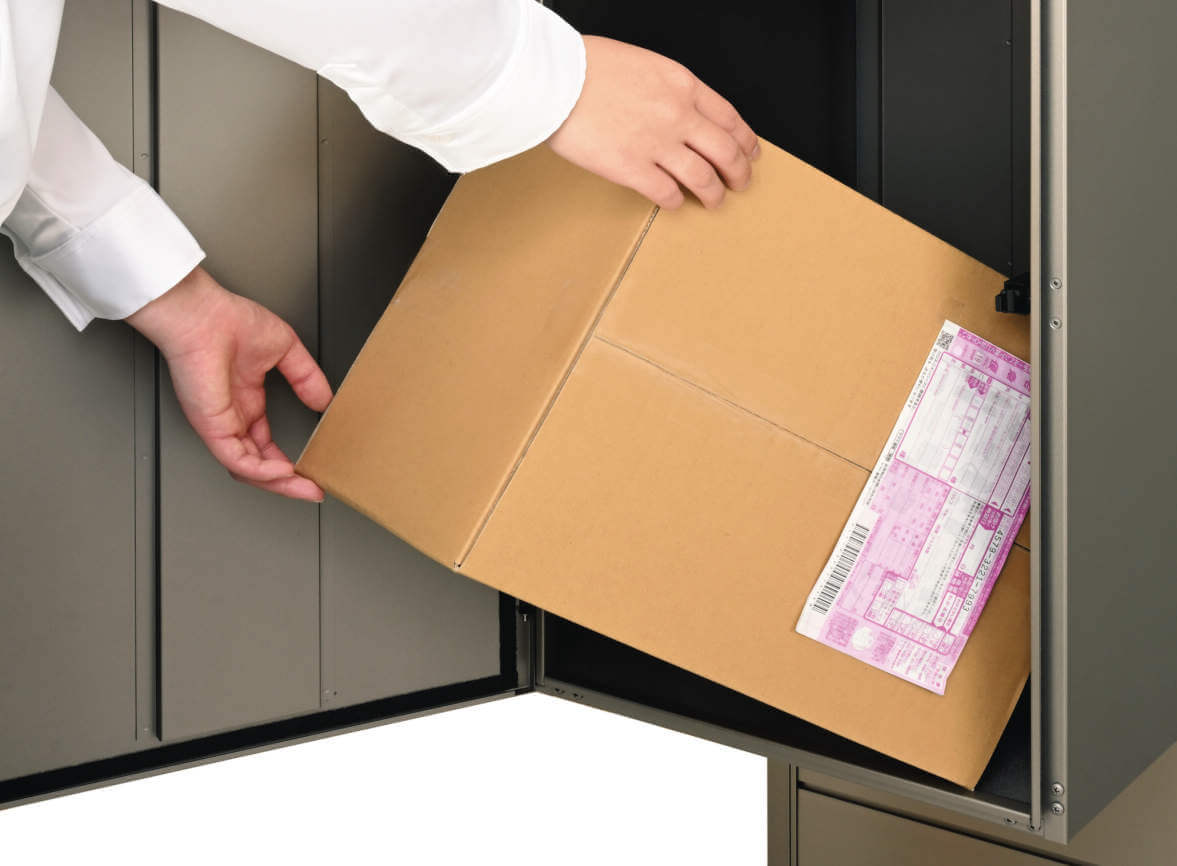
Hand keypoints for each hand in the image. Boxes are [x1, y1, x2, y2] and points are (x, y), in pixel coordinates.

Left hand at [126, 266, 331, 501]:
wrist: (202, 314)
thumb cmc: (228, 321)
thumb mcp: (285, 351)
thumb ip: (306, 378)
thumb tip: (325, 401)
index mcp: (244, 401)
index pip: (265, 444)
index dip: (289, 461)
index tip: (312, 471)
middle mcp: (231, 418)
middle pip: (258, 465)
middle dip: (287, 483)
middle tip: (312, 491)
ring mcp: (220, 425)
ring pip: (248, 469)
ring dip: (278, 483)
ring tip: (304, 488)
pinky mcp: (212, 427)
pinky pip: (237, 460)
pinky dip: (261, 471)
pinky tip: (284, 472)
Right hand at [547, 36, 759, 209]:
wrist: (554, 78)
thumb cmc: (586, 66)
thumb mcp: (643, 64)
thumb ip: (667, 89)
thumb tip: (680, 113)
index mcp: (682, 85)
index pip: (729, 118)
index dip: (745, 141)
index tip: (749, 152)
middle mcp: (677, 115)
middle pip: (725, 152)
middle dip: (739, 173)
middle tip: (740, 184)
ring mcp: (657, 144)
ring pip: (703, 178)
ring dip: (714, 194)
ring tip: (714, 201)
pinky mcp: (632, 169)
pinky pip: (667, 193)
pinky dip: (676, 201)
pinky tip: (675, 202)